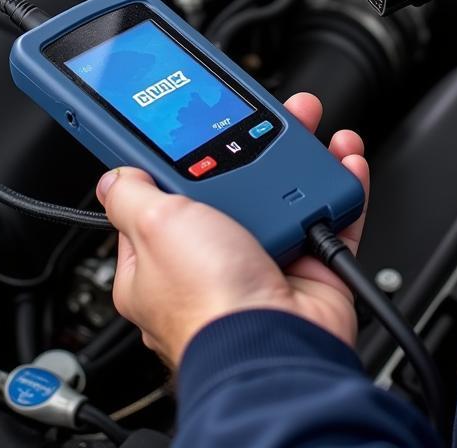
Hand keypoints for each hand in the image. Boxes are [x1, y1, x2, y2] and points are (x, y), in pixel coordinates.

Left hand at [95, 93, 367, 368]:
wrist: (274, 343)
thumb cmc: (208, 300)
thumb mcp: (152, 228)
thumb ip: (131, 196)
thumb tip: (114, 177)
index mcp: (162, 259)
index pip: (165, 194)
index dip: (181, 156)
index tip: (195, 126)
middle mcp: (214, 260)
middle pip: (234, 183)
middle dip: (253, 143)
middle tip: (267, 112)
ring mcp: (265, 261)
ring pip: (285, 193)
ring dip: (302, 155)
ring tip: (310, 121)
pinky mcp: (311, 266)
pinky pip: (331, 215)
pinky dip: (341, 184)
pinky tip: (342, 158)